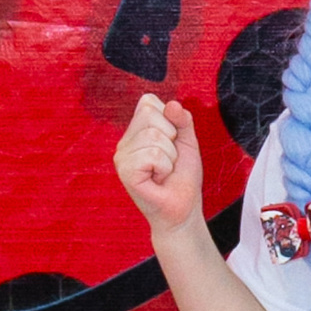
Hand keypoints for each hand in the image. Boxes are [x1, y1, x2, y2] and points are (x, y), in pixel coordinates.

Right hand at [116, 93, 201, 234]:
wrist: (183, 207)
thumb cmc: (182, 177)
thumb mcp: (188, 141)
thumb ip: (182, 119)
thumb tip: (172, 104)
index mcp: (137, 130)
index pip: (148, 102)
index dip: (169, 119)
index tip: (172, 142)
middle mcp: (125, 141)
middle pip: (150, 115)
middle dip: (171, 139)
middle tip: (168, 160)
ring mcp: (122, 156)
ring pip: (153, 136)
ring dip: (169, 156)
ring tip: (164, 171)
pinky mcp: (125, 171)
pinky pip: (152, 154)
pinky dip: (164, 167)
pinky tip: (158, 179)